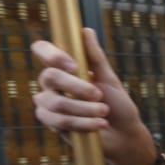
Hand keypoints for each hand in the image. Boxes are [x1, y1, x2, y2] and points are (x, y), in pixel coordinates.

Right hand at [32, 28, 155, 164]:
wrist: (123, 134)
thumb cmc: (117, 104)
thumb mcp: (109, 79)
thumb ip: (95, 57)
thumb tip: (85, 30)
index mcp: (63, 67)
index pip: (41, 50)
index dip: (52, 54)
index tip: (74, 65)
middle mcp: (50, 83)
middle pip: (49, 77)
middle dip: (78, 87)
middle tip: (99, 95)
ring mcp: (47, 103)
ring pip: (56, 103)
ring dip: (85, 109)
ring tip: (104, 112)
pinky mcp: (51, 123)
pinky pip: (59, 121)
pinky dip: (84, 123)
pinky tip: (100, 124)